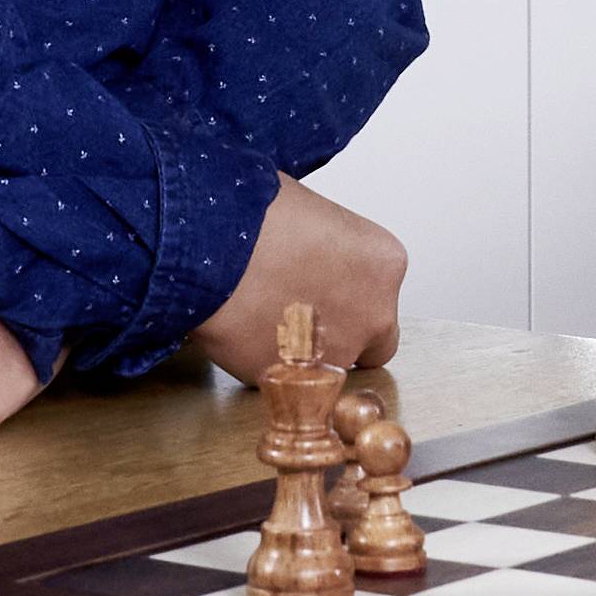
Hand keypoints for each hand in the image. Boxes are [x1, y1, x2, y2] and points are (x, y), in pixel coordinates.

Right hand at [185, 174, 407, 388]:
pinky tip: (244, 335)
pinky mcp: (299, 382)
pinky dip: (271, 366)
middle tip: (302, 316)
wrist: (211, 249)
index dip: (348, 291)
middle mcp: (375, 313)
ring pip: (329, 367)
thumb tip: (312, 252)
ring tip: (262, 322)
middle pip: (372, 341)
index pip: (382, 292)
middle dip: (342, 333)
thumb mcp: (311, 212)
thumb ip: (328, 243)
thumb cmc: (254, 215)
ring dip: (306, 355)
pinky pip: (289, 380)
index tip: (321, 285)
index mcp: (385, 263)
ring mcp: (338, 354)